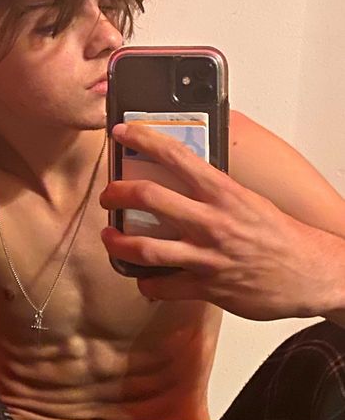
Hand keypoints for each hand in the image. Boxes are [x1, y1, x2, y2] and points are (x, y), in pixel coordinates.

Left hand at [100, 123, 344, 320]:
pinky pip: (162, 287)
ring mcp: (206, 256)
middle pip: (148, 197)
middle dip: (117, 192)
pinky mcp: (207, 287)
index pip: (176, 156)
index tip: (123, 132)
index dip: (144, 140)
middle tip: (109, 194)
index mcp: (223, 193)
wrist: (310, 273)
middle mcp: (211, 221)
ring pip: (145, 248)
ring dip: (118, 241)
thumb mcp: (248, 199)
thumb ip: (215, 188)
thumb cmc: (280, 234)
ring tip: (110, 236)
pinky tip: (143, 278)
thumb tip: (186, 172)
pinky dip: (146, 283)